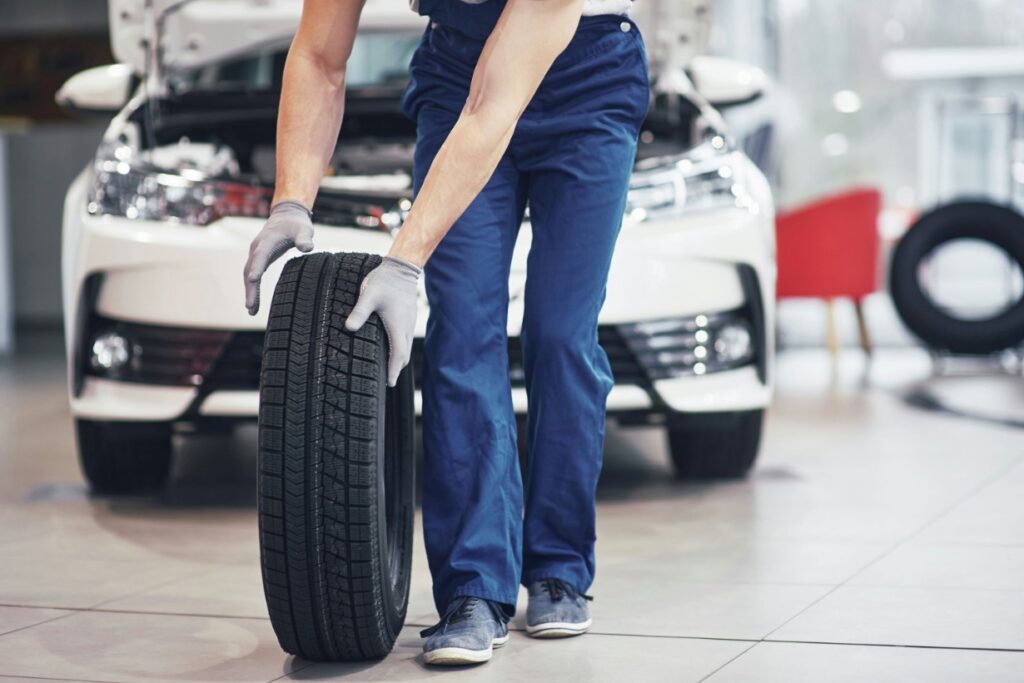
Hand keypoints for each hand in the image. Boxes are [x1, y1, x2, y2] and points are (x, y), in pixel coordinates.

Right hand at [244, 200, 314, 314]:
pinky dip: (252, 288)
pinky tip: (253, 304)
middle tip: (250, 306)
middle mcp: (257, 248)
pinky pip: (252, 275)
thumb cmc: (296, 224)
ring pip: (248, 274)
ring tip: (251, 310)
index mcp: (268, 240)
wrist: (286, 216)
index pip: (261, 255)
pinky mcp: (258, 259)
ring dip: (249, 292)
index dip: (257, 267)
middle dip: (250, 288)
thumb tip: (308, 248)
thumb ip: (305, 238)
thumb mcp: (304, 229)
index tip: (253, 280)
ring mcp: (255, 253)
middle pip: (251, 269)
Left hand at [345, 256, 421, 386]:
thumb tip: (349, 327)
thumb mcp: (369, 295)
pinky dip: (400, 349)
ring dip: (399, 359)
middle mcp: (405, 326)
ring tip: (389, 369)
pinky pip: (406, 338)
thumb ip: (359, 311)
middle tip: (388, 381)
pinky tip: (392, 348)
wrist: (402, 267)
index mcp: (397, 325)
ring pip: (406, 347)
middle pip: (405, 355)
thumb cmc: (385, 281)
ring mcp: (409, 321)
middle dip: (397, 369)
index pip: (399, 354)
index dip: (394, 370)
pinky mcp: (408, 317)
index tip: (390, 383)